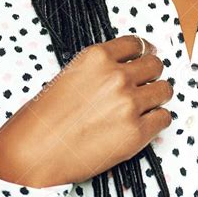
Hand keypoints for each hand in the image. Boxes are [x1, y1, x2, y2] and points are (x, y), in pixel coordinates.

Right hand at [0, 34, 172, 187]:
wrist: (33, 153)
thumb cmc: (44, 118)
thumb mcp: (70, 75)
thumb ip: (99, 69)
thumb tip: (125, 68)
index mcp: (97, 56)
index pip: (136, 44)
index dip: (143, 52)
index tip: (146, 57)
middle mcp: (116, 76)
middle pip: (155, 65)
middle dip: (152, 74)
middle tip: (146, 84)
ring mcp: (128, 103)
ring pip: (164, 90)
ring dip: (157, 97)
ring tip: (146, 106)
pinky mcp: (136, 133)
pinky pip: (164, 118)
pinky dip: (157, 120)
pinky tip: (144, 124)